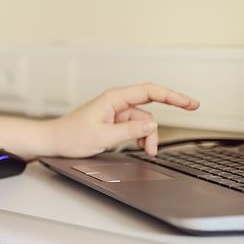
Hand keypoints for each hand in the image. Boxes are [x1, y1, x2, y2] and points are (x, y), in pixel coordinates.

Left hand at [45, 83, 199, 157]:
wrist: (52, 142)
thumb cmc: (70, 136)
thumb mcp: (103, 137)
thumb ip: (130, 131)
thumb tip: (153, 125)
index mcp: (114, 98)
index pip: (151, 91)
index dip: (174, 96)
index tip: (191, 104)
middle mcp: (116, 102)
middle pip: (148, 111)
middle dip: (153, 130)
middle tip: (155, 148)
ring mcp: (115, 112)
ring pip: (142, 123)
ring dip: (144, 137)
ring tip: (141, 152)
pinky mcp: (113, 122)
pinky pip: (133, 128)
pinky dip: (137, 138)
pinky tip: (136, 147)